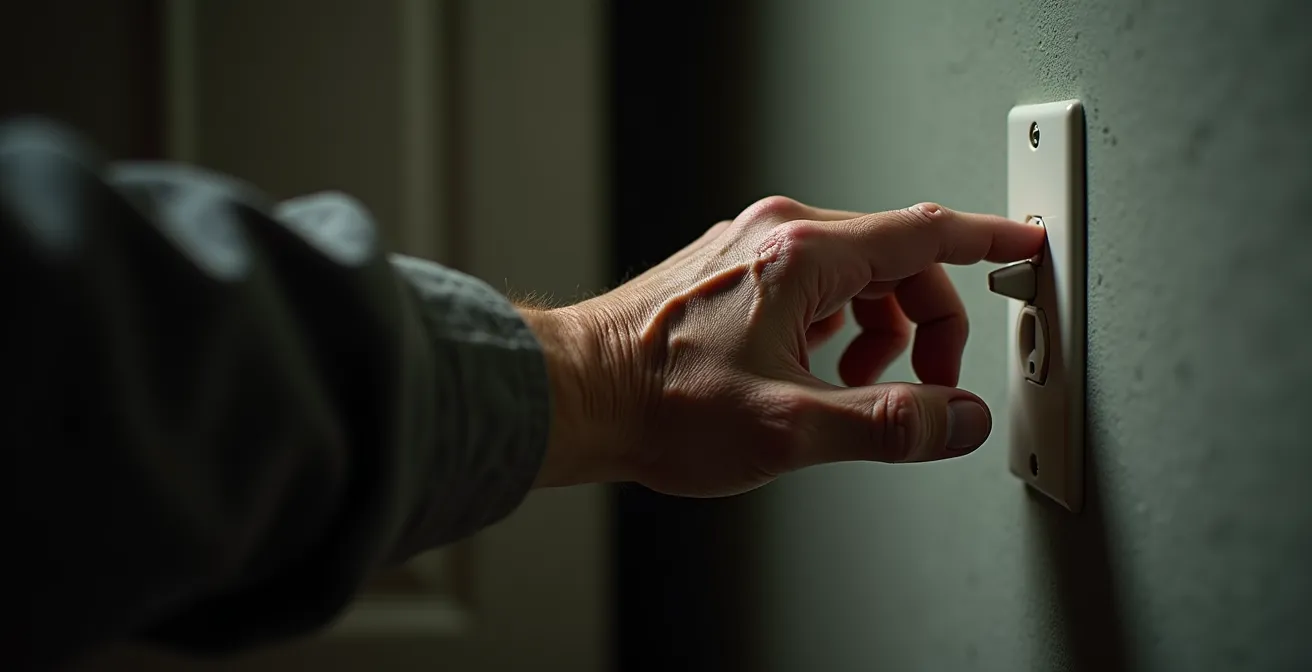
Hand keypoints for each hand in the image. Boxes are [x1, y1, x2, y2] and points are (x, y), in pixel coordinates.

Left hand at [523, 197, 1045, 495]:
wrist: (578, 394)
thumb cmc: (659, 402)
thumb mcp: (790, 428)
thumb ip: (890, 424)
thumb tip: (959, 420)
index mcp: (803, 254)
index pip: (926, 235)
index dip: (989, 244)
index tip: (1027, 248)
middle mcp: (778, 235)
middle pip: (898, 261)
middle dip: (930, 324)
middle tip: (929, 386)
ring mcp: (750, 248)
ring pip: (856, 274)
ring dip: (880, 329)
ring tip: (855, 384)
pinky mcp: (730, 270)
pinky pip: (814, 283)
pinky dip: (837, 324)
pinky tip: (812, 370)